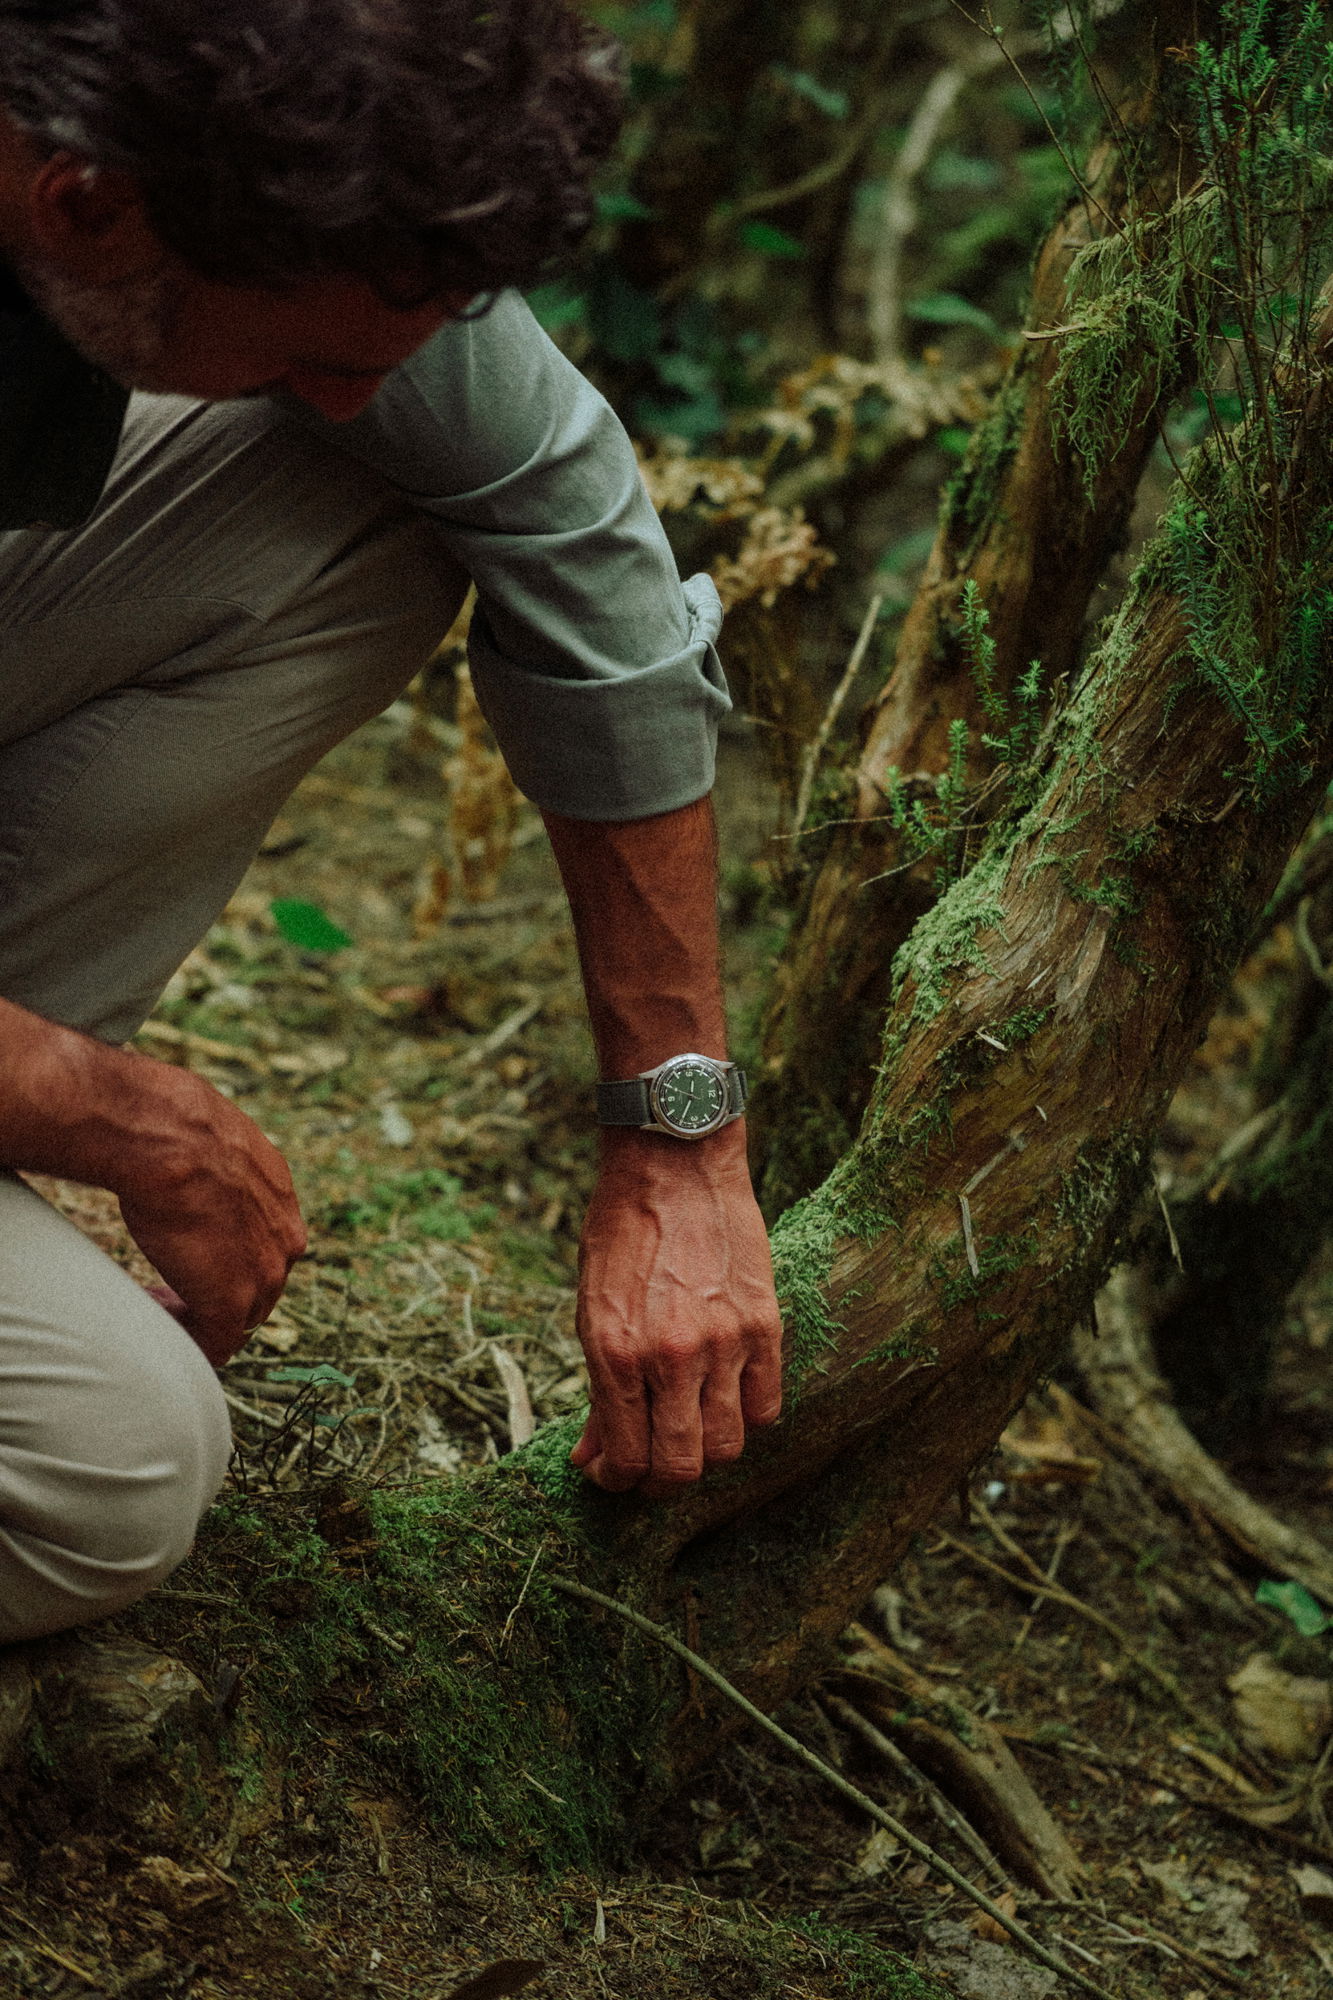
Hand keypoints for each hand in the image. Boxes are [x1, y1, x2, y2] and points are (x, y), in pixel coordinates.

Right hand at [115, 1065, 306, 1367]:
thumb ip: (210, 1157)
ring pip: (240, 1317)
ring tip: (157, 1305)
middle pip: (259, 1286)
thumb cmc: (174, 1126)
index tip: (190, 1255)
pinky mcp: (231, 1303)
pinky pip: (216, 1343)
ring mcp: (263, 1276)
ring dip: (200, 1316)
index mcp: (282, 1199)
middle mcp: (285, 1240)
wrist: (170, 1137)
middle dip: (215, 1291)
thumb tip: (181, 1147)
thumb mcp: (209, 1136)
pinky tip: (155, 1318)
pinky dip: (188, 1341)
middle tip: (168, 1290)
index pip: (266, 1243)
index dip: (226, 1254)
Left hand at [570, 1126, 782, 1495]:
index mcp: (615, 1352)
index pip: (627, 1459)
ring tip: (692, 1428)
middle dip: (662, 1481)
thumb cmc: (621, 1231)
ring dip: (707, 1451)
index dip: (618, 1482)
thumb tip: (590, 1457)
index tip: (614, 1474)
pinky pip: (767, 1406)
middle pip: (682, 1467)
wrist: (673, 1162)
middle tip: (653, 1468)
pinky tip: (728, 1397)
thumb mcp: (590, 1309)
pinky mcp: (765, 1325)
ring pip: (728, 1446)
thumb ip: (598, 1390)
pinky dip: (747, 1416)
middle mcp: (670, 1356)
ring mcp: (724, 1342)